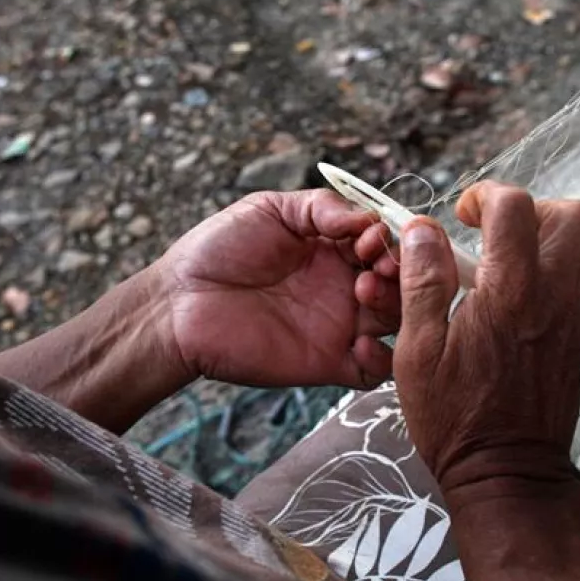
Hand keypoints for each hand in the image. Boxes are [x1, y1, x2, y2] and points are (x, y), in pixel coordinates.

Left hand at [158, 190, 401, 389]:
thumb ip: (321, 208)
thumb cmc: (216, 251)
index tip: (373, 237)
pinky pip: (374, 372)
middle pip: (401, 283)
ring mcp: (339, 326)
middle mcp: (344, 286)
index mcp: (334, 248)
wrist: (177, 304)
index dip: (390, 239)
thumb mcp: (269, 210)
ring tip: (363, 293)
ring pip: (396, 323)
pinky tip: (358, 343)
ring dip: (394, 307)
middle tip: (377, 267)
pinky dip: (382, 360)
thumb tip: (369, 218)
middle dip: (401, 272)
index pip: (386, 243)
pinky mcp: (327, 364)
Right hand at [391, 181, 579, 495]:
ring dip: (550, 235)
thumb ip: (422, 282)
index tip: (461, 215)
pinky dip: (557, 267)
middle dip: (531, 207)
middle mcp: (554, 296)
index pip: (515, 207)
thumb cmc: (455, 418)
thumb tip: (420, 229)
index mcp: (510, 293)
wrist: (508, 472)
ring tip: (508, 258)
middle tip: (493, 232)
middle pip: (574, 214)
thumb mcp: (418, 351)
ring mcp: (575, 315)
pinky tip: (519, 293)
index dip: (485, 195)